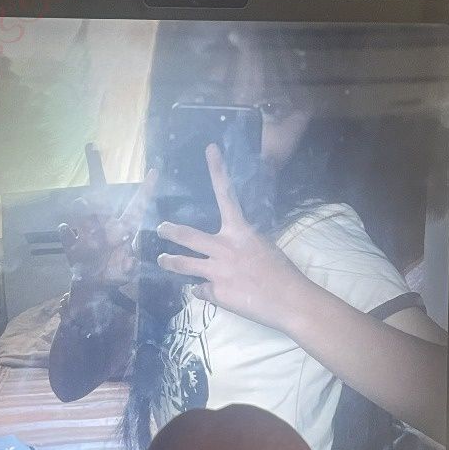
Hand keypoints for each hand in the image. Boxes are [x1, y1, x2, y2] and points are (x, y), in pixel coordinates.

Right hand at [59, 150, 157, 285]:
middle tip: (93, 163)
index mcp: (124, 230)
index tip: (154, 171)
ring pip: (85, 215)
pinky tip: (64, 228)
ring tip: (81, 204)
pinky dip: (65, 233)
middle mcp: (105, 228)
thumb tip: (131, 261)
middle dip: (98, 184)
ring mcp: (88, 235)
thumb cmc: (113, 274)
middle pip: (103, 202)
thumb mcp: (126, 274)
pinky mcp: (73, 247)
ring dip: (84, 208)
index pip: (136, 207)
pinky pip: (67, 237)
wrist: (94, 287)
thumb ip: (130, 267)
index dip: (145, 190)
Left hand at [156, 144, 310, 331]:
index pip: (227, 194)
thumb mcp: (262, 247)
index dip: (217, 170)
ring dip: (169, 262)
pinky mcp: (215, 292)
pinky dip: (203, 290)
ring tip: (162, 260)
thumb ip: (242, 243)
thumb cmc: (281, 272)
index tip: (210, 149)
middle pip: (187, 235)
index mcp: (240, 231)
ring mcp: (216, 271)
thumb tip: (231, 247)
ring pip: (183, 264)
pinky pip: (200, 290)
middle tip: (160, 228)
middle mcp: (223, 248)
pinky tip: (209, 292)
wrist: (289, 300)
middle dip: (170, 231)